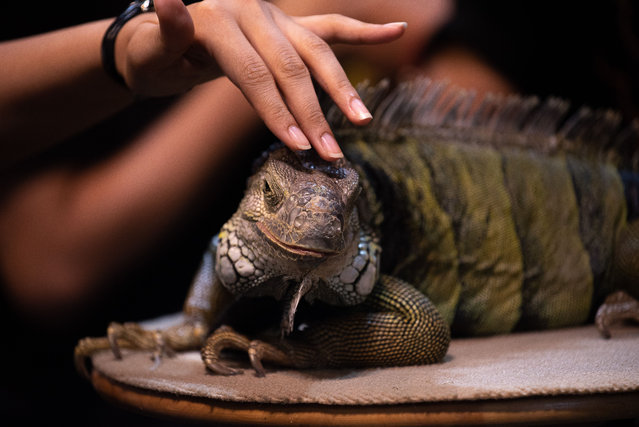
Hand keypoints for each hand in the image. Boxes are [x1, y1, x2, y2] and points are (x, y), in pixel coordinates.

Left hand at [117, 0, 405, 159]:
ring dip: (341, 88)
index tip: (297, 147)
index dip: (276, 110)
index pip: (254, 72)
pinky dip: (363, 31)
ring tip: (362, 120)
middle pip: (291, 67)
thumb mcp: (149, 50)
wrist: (162, 38)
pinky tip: (396, 30)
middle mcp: (253, 13)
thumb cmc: (153, 55)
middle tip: (331, 154)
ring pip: (317, 51)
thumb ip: (166, 30)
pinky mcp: (288, 24)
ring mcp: (275, 16)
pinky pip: (329, 26)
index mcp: (220, 20)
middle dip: (312, 113)